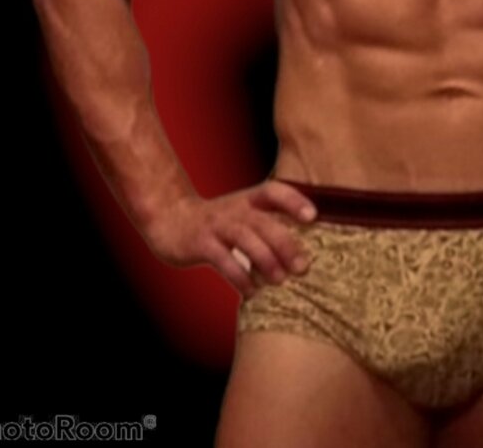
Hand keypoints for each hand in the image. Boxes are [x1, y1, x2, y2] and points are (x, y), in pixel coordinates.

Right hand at [145, 178, 317, 297]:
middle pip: (263, 222)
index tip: (313, 216)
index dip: (294, 200)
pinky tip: (252, 291)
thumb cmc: (219, 222)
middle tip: (303, 266)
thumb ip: (270, 224)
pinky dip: (239, 276)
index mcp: (249, 199)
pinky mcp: (200, 244)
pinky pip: (222, 260)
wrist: (170, 218)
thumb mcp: (243, 214)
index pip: (274, 191)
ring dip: (265, 260)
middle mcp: (235, 209)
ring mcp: (217, 226)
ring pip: (245, 239)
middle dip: (285, 244)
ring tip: (280, 280)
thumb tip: (306, 251)